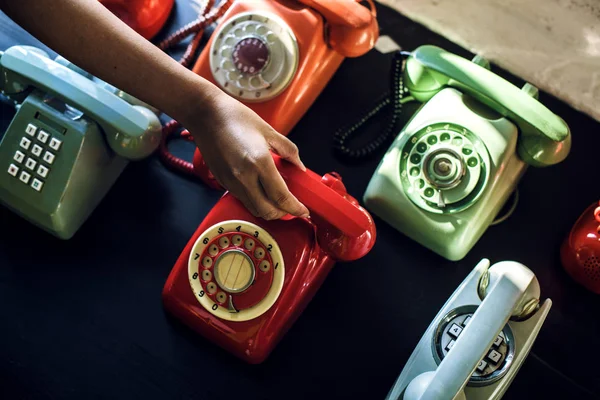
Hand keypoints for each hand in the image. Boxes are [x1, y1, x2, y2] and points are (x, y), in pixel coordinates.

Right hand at [188, 92, 309, 219]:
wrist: (206, 115)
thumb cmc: (236, 118)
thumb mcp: (269, 131)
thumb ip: (289, 151)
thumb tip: (299, 167)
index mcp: (260, 162)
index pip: (281, 197)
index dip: (295, 208)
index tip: (303, 211)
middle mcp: (244, 177)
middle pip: (268, 211)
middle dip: (283, 214)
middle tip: (292, 207)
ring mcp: (232, 182)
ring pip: (254, 209)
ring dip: (269, 210)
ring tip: (278, 202)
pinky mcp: (223, 182)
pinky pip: (243, 200)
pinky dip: (255, 202)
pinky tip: (261, 192)